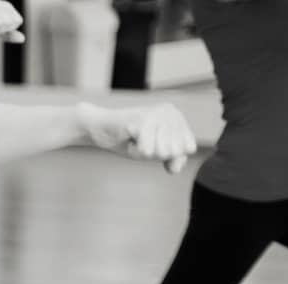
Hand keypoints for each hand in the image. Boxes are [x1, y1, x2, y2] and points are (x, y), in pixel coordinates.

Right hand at [80, 101, 195, 173]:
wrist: (99, 129)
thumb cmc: (127, 139)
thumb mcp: (155, 151)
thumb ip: (173, 159)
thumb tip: (176, 168)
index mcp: (177, 116)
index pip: (187, 148)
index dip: (168, 154)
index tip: (152, 142)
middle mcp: (170, 112)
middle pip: (174, 152)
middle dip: (155, 154)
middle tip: (140, 141)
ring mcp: (157, 115)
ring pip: (161, 152)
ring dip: (144, 153)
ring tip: (134, 140)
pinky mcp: (143, 121)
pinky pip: (147, 151)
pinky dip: (135, 152)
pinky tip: (128, 139)